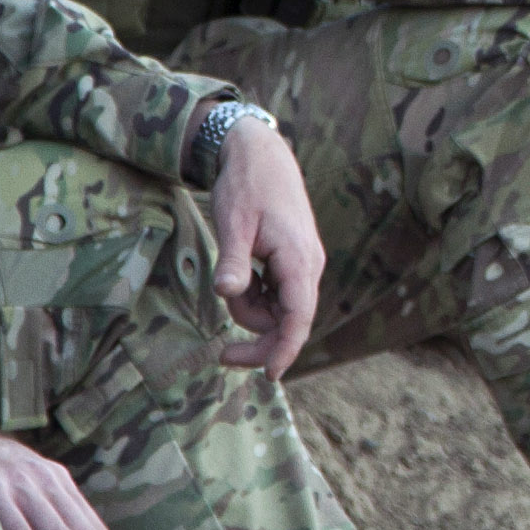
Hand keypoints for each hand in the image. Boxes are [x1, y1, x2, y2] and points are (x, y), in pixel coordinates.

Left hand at [201, 112, 323, 375]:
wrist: (260, 154)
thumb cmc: (246, 185)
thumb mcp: (233, 222)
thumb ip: (233, 262)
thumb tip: (226, 294)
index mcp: (298, 259)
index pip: (298, 317)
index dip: (285, 349)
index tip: (269, 375)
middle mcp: (308, 266)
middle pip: (290, 322)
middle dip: (259, 339)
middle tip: (222, 356)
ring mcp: (303, 264)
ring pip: (280, 309)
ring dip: (251, 310)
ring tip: (229, 278)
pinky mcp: (294, 261)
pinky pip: (277, 294)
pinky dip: (256, 295)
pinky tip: (241, 273)